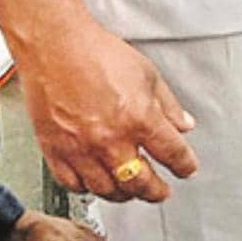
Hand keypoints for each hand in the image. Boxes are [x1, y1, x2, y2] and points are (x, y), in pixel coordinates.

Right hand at [15, 16, 198, 203]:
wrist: (56, 47)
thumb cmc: (98, 54)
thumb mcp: (148, 74)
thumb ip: (169, 105)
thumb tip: (184, 125)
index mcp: (139, 119)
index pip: (172, 154)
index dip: (184, 166)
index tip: (187, 169)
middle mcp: (110, 140)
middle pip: (140, 182)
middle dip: (156, 191)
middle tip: (161, 192)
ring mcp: (80, 148)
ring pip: (106, 189)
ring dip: (124, 194)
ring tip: (131, 191)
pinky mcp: (54, 150)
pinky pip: (72, 183)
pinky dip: (86, 188)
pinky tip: (95, 183)